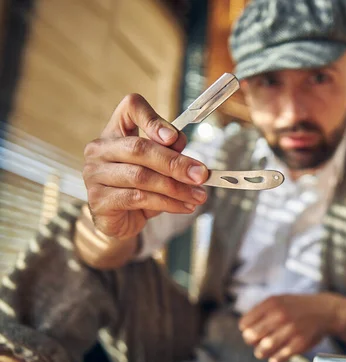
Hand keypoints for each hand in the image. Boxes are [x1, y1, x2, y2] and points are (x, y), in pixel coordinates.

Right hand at [83, 94, 208, 238]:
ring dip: (176, 187)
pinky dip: (167, 203)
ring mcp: (94, 174)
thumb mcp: (158, 168)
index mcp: (115, 131)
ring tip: (198, 195)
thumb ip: (170, 153)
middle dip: (175, 162)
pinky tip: (184, 206)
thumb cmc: (139, 188)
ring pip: (141, 176)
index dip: (153, 119)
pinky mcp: (98, 200)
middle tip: (201, 174)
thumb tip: (185, 150)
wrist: (120, 221)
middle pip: (139, 147)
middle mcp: (100, 149)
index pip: (130, 107)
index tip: (175, 137)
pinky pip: (138, 198)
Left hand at [239, 294, 340, 361]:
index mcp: (271, 303)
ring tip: (262, 352)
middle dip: (251, 342)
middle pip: (251, 337)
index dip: (246, 330)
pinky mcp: (299, 343)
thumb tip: (244, 329)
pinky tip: (275, 357)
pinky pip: (279, 358)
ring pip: (263, 349)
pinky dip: (274, 359)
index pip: (245, 324)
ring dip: (260, 353)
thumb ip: (261, 311)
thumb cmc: (297, 307)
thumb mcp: (279, 300)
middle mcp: (279, 315)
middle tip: (256, 343)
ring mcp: (290, 329)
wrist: (324, 310)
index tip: (251, 332)